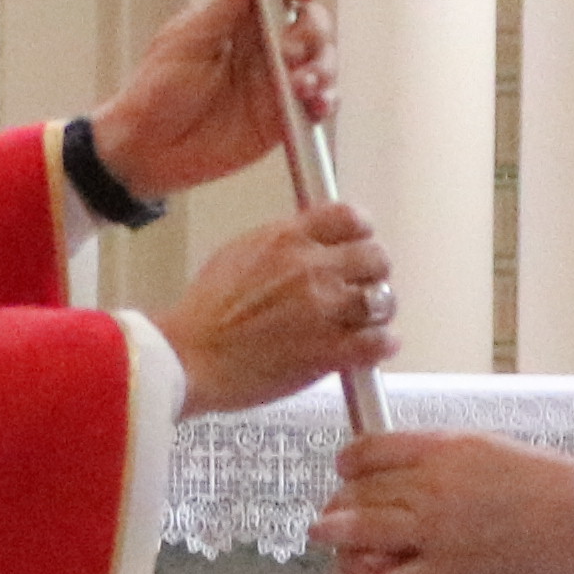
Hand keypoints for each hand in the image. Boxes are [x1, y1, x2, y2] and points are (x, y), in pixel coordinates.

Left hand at [84, 0, 340, 203]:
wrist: (148, 150)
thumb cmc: (157, 90)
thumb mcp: (187, 44)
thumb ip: (222, 7)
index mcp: (239, 17)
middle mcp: (265, 44)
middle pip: (311, 21)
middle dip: (311, 30)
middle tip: (288, 51)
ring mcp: (278, 79)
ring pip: (322, 59)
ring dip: (322, 67)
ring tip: (301, 85)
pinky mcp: (284, 116)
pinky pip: (319, 102)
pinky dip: (327, 100)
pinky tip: (317, 105)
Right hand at [168, 198, 398, 417]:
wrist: (189, 357)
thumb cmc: (203, 314)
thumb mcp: (238, 253)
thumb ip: (280, 245)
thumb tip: (308, 244)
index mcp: (286, 239)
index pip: (349, 216)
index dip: (360, 231)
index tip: (358, 242)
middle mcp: (311, 268)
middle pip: (376, 256)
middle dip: (371, 273)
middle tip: (360, 288)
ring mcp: (323, 310)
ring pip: (384, 299)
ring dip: (377, 312)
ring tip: (363, 322)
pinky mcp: (329, 352)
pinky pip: (381, 341)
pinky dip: (381, 345)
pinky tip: (369, 348)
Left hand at [312, 433, 573, 573]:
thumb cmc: (557, 488)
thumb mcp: (497, 451)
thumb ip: (456, 455)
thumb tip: (429, 460)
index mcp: (448, 446)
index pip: (376, 448)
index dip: (354, 462)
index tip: (346, 470)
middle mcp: (434, 481)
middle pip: (364, 488)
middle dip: (343, 501)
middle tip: (332, 511)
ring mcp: (438, 526)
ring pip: (366, 528)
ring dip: (338, 533)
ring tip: (322, 536)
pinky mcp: (448, 569)